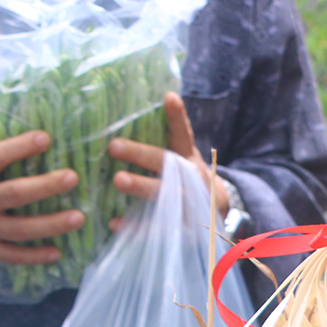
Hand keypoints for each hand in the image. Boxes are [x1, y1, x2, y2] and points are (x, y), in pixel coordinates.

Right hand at [0, 132, 80, 263]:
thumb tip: (22, 144)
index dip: (21, 147)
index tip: (46, 137)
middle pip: (14, 194)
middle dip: (45, 186)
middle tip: (72, 178)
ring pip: (19, 229)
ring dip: (50, 224)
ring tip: (77, 218)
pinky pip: (9, 255)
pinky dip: (33, 257)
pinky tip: (56, 252)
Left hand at [107, 93, 228, 224]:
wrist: (214, 211)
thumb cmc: (182, 176)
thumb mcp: (178, 157)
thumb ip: (160, 141)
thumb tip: (130, 113)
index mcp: (187, 156)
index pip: (182, 134)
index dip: (177, 117)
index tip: (169, 98)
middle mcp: (192, 177)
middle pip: (167, 163)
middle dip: (140, 154)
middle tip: (113, 145)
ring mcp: (190, 202)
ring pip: (165, 194)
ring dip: (141, 186)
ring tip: (118, 179)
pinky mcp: (183, 227)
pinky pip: (157, 227)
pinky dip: (136, 226)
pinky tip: (114, 222)